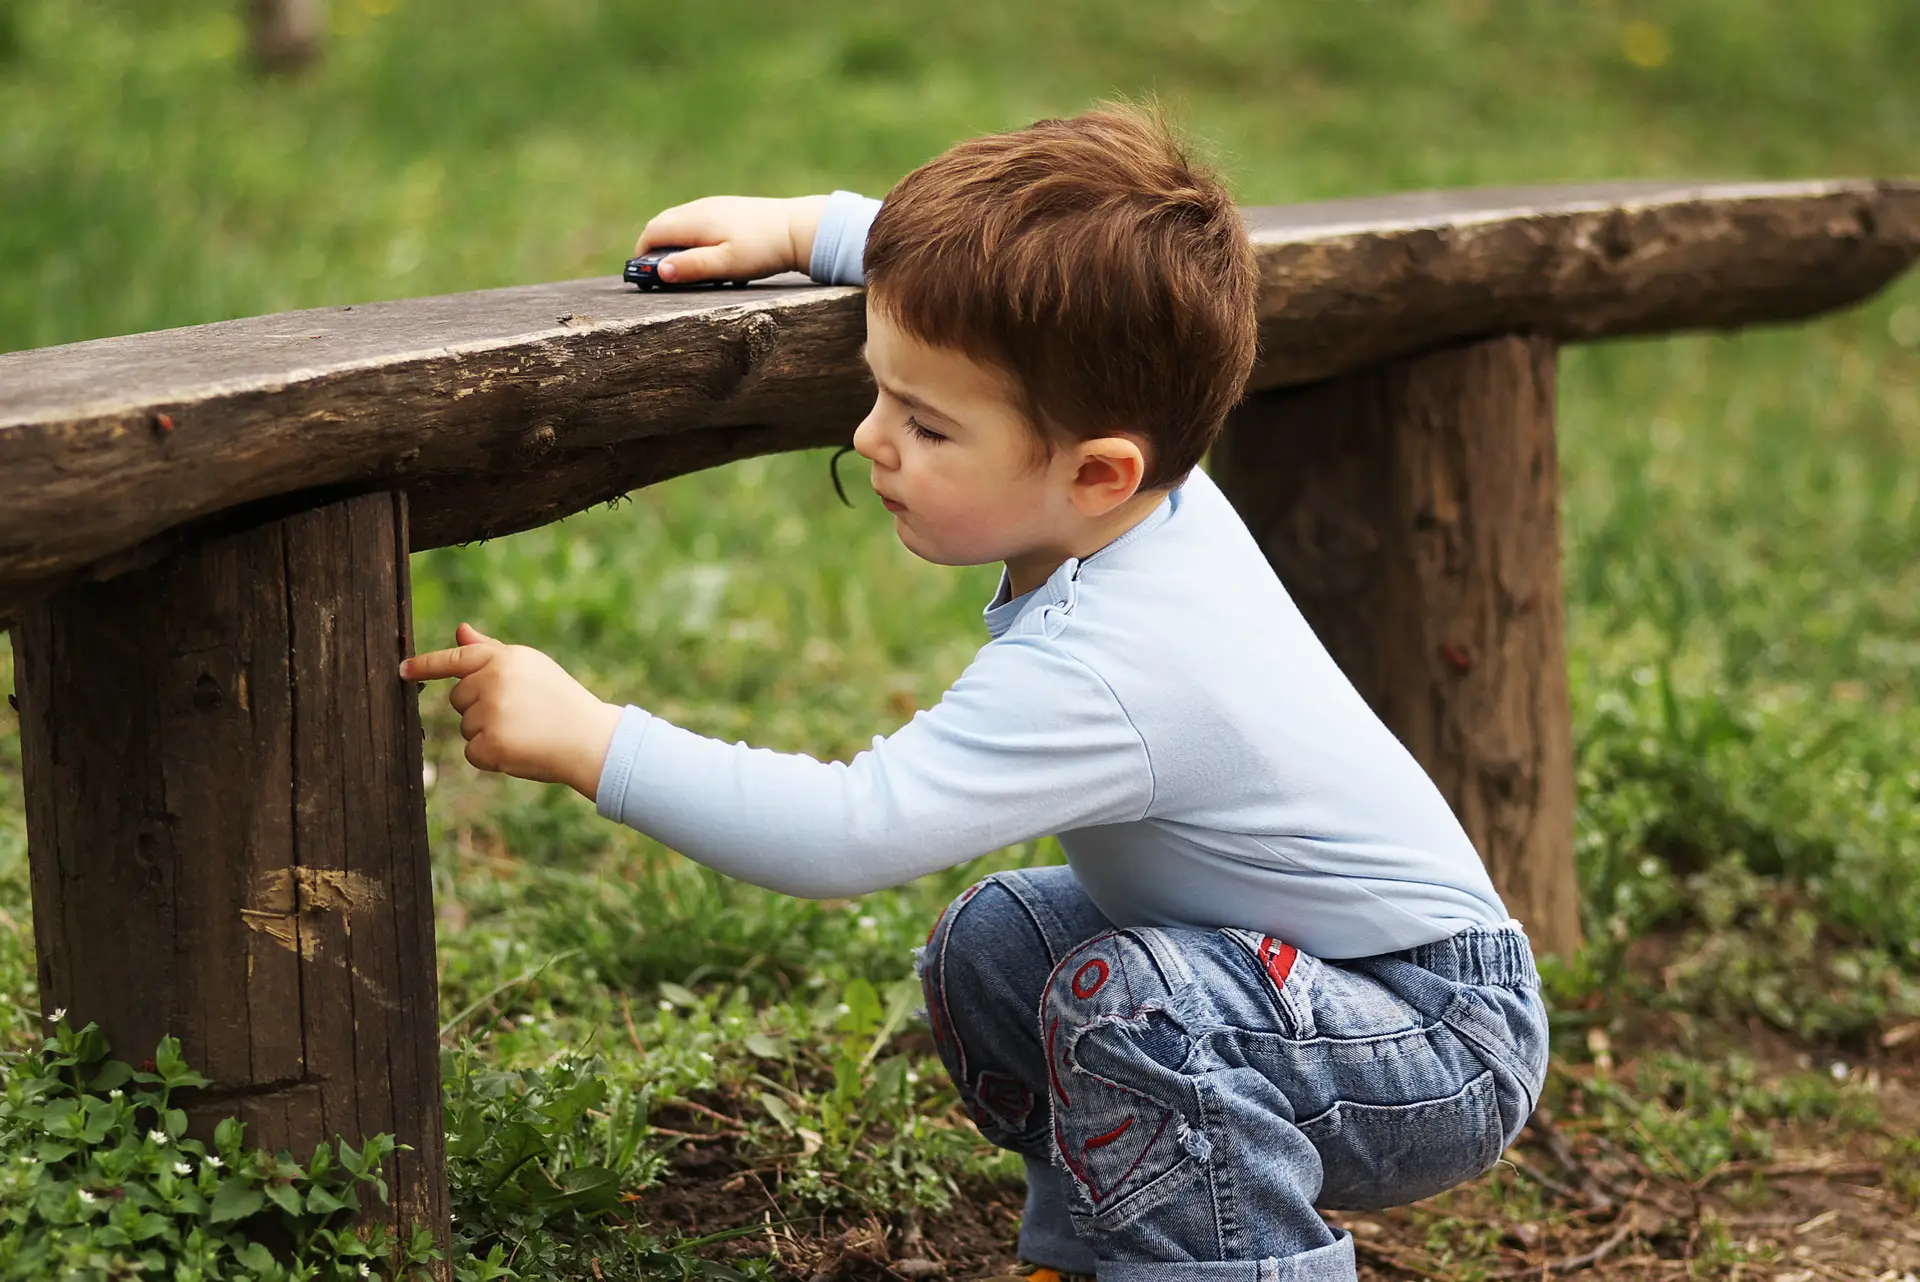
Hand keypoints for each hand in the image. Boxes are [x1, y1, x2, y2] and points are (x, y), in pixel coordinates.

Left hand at [400, 622, 624, 801]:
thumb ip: (490, 651)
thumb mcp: (530, 668)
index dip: (425, 666)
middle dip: (479, 708)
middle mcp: (493, 682)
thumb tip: (459, 630)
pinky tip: (520, 750)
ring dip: (487, 733)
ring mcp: (490, 714)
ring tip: (525, 731)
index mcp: (504, 658)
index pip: (455, 660)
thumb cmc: (561, 701)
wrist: (590, 739)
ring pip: (465, 727)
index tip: (402, 670)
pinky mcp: (489, 745)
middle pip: (459, 698)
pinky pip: (472, 752)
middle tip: (518, 714)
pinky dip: (491, 757)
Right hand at [634, 194, 829, 282]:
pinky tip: (708, 255)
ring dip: (673, 243)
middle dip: (654, 248)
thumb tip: (659, 271)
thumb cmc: (763, 249)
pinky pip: (698, 222)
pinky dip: (691, 238)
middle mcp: (700, 208)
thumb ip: (692, 267)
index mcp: (695, 220)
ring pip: (680, 222)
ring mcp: (714, 206)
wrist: (798, 228)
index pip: (653, 232)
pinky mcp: (728, 209)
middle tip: (658, 274)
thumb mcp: (726, 265)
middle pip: (663, 224)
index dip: (642, 255)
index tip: (642, 276)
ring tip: (682, 268)